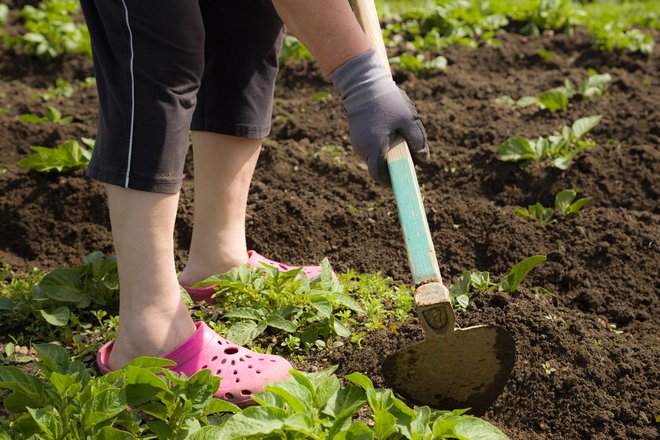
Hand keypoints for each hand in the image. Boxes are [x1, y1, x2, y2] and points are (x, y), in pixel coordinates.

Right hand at [329, 50, 429, 183]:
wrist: (363, 83)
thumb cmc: (387, 101)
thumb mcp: (408, 119)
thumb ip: (418, 140)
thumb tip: (424, 158)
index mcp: (374, 148)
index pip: (379, 177)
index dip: (391, 181)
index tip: (403, 177)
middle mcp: (362, 149)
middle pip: (377, 168)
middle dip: (392, 165)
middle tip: (408, 154)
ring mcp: (357, 142)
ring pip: (374, 157)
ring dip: (387, 153)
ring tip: (398, 136)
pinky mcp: (356, 135)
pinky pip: (370, 147)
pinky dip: (380, 145)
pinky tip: (388, 129)